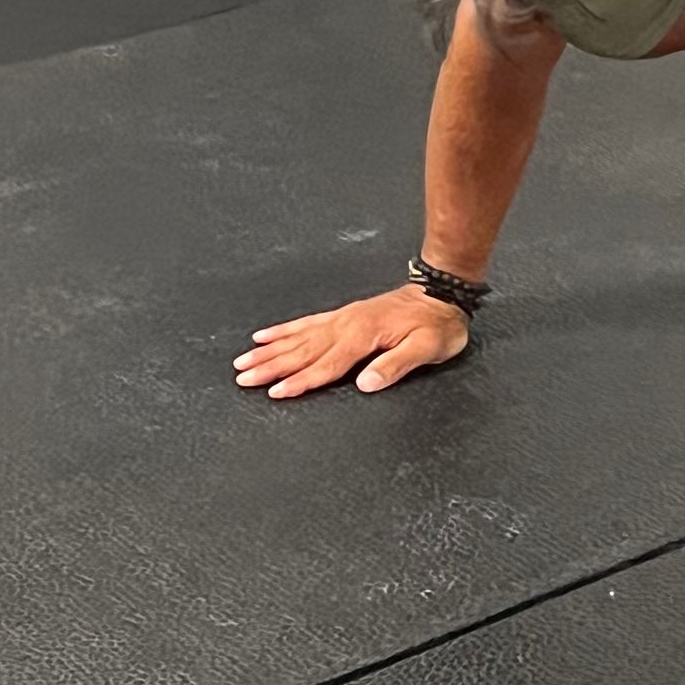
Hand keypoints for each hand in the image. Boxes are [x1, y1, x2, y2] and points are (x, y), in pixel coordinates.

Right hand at [233, 286, 468, 398]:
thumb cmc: (437, 325)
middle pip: (302, 350)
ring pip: (297, 337)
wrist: (441, 293)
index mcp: (363, 335)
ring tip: (243, 361)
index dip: (301, 380)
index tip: (276, 392)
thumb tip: (365, 384)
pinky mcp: (343, 315)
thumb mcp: (427, 349)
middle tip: (243, 378)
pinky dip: (283, 330)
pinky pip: (306, 323)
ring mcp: (342, 318)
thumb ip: (395, 365)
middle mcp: (346, 325)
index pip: (326, 364)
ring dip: (270, 350)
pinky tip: (264, 335)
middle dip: (271, 366)